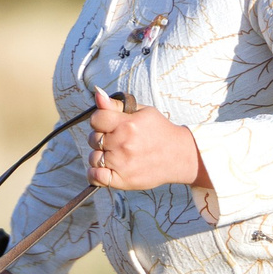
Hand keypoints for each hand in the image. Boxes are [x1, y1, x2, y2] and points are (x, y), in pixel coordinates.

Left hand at [86, 87, 208, 189]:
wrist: (179, 155)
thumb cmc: (160, 131)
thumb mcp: (142, 111)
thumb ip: (116, 104)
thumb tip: (97, 93)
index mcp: (127, 124)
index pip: (96, 119)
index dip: (100, 120)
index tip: (108, 124)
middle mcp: (123, 144)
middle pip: (93, 139)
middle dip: (101, 138)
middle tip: (117, 140)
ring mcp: (122, 163)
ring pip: (93, 158)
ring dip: (100, 156)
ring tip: (116, 154)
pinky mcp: (123, 180)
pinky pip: (95, 177)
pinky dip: (95, 174)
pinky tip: (105, 169)